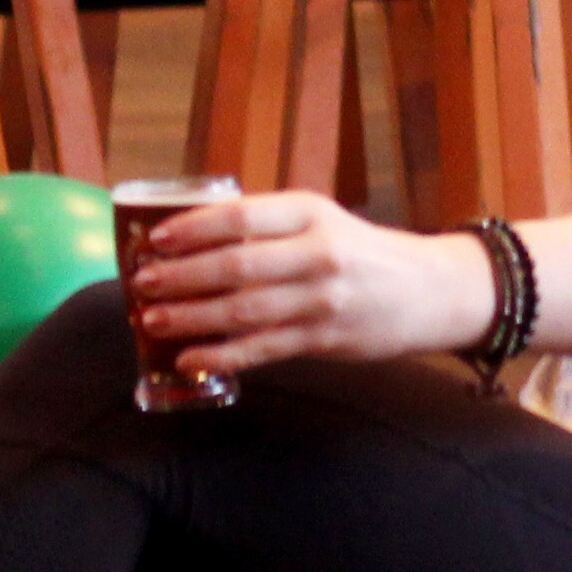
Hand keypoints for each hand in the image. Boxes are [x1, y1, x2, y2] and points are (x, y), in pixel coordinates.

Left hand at [121, 190, 501, 378]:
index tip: (155, 240)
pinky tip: (189, 359)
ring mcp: (323, 299)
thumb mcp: (320, 222)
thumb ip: (266, 229)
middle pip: (236, 266)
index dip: (193, 229)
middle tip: (143, 284)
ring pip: (244, 311)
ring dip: (191, 318)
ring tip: (152, 321)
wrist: (428, 290)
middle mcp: (318, 253)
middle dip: (181, 278)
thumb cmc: (360, 253)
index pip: (241, 218)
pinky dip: (222, 355)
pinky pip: (263, 349)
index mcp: (309, 213)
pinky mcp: (325, 338)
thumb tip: (188, 241)